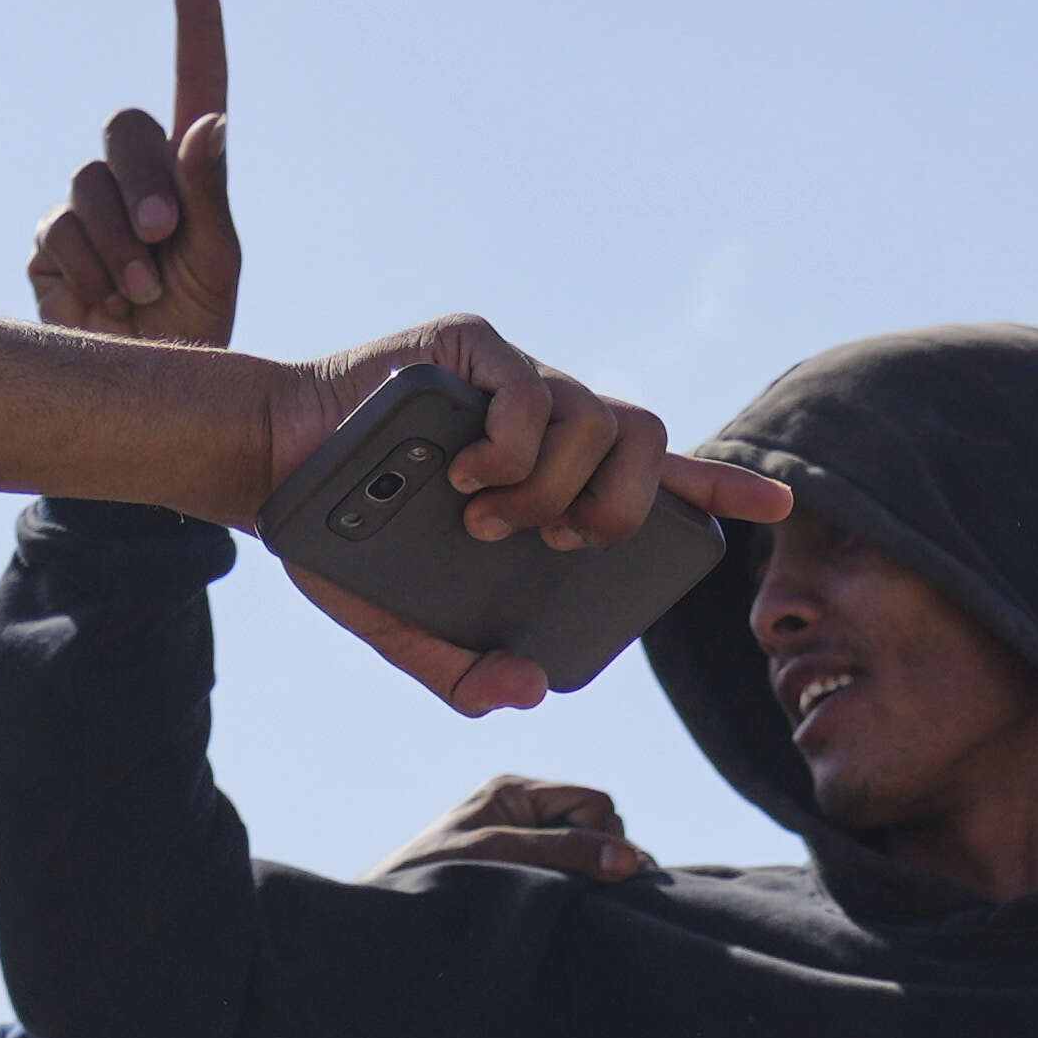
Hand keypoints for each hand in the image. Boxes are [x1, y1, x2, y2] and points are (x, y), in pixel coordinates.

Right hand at [28, 0, 242, 352]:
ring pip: (87, 182)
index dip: (194, 25)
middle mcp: (135, 180)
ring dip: (119, 241)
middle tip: (164, 239)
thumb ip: (209, 193)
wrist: (144, 397)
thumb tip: (210, 123)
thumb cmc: (195, 331)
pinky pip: (59, 230)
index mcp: (190, 174)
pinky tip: (104, 303)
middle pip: (125, 128)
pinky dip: (87, 268)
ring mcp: (86, 210)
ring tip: (142, 293)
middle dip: (145, 181)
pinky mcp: (50, 247)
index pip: (195, 84)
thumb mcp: (217, 264)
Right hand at [251, 324, 792, 719]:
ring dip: (554, 488)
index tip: (774, 510)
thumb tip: (529, 693)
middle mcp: (544, 416)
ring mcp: (510, 375)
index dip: (719, 486)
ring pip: (597, 420)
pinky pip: (535, 392)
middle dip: (621, 511)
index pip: (659, 471)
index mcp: (549, 474)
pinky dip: (516, 447)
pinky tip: (471, 478)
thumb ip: (459, 670)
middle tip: (558, 545)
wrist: (263, 465)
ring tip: (488, 519)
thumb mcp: (399, 624)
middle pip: (647, 442)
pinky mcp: (472, 345)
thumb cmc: (339, 538)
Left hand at [372, 773, 660, 884]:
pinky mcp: (526, 872)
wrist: (395, 920)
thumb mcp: (502, 854)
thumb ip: (564, 852)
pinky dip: (580, 889)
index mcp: (516, 791)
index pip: (593, 804)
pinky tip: (571, 910)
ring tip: (568, 905)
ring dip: (591, 877)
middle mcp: (526, 810)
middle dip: (600, 858)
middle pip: (599, 825)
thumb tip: (630, 860)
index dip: (603, 838)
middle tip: (581, 893)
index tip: (596, 877)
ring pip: (591, 852)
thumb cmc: (436, 875)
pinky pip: (574, 874)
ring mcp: (527, 841)